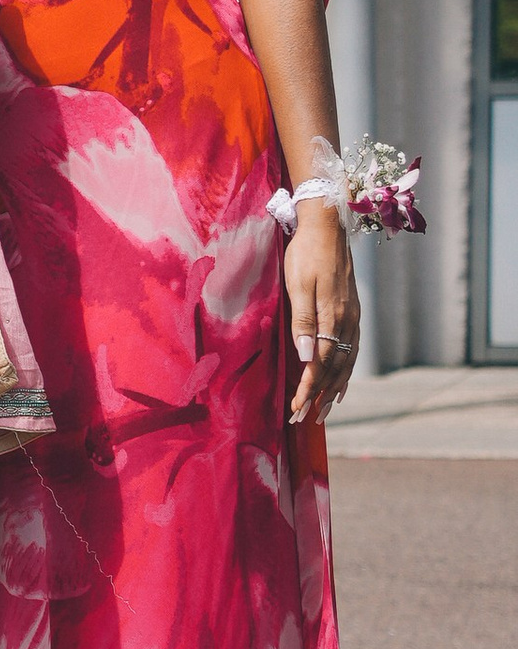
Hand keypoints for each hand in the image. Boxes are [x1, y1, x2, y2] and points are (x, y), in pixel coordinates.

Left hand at [285, 200, 358, 425]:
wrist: (328, 226)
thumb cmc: (306, 254)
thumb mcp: (298, 284)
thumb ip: (303, 322)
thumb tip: (306, 358)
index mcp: (333, 317)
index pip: (321, 365)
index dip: (309, 390)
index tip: (296, 411)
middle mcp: (348, 322)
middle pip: (336, 370)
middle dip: (320, 397)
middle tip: (305, 421)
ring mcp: (353, 318)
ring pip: (347, 363)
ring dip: (334, 389)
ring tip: (324, 411)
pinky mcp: (352, 312)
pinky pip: (352, 351)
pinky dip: (346, 372)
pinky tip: (341, 382)